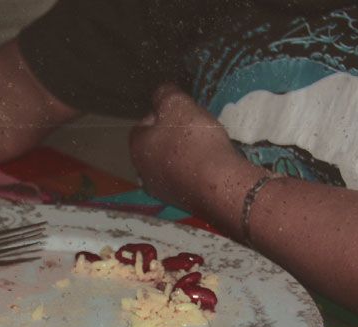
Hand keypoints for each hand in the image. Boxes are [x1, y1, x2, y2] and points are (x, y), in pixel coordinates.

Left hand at [129, 84, 262, 234]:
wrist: (220, 185)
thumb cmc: (195, 141)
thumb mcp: (178, 105)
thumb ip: (165, 94)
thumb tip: (160, 93)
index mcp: (137, 148)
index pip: (142, 125)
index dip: (161, 114)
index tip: (181, 112)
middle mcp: (144, 173)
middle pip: (156, 147)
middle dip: (172, 136)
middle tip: (194, 128)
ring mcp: (163, 191)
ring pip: (170, 165)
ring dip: (184, 155)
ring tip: (205, 146)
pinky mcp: (183, 203)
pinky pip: (186, 180)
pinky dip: (195, 171)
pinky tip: (210, 166)